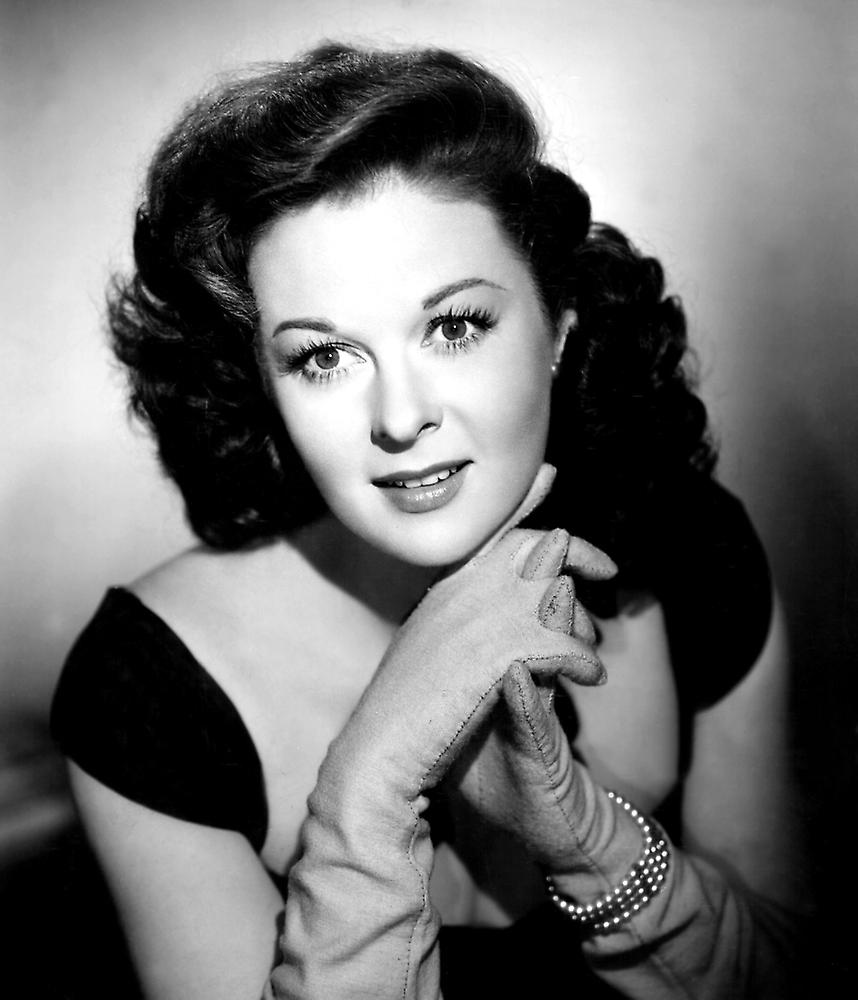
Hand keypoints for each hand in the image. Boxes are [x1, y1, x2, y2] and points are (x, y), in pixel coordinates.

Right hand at [269, 464, 613, 998]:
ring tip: (592, 647)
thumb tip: (478, 603)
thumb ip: (455, 615)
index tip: (552, 479)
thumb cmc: (404, 707)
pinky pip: (560, 643)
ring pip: (553, 593)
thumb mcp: (427, 646)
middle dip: (578, 552)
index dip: (526, 502)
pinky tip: (590, 677)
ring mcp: (477, 620)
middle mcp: (462, 591)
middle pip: (532, 547)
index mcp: (444, 586)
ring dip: (580, 618)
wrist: (379, 750)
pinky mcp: (495, 658)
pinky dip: (581, 657)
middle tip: (610, 569)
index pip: (491, 530)